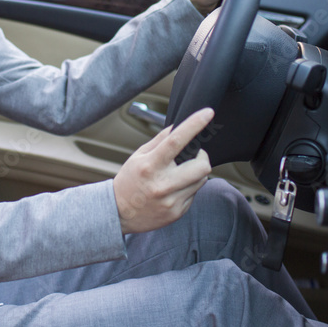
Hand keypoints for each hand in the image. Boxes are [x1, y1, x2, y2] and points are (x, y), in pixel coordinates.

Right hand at [112, 108, 213, 234]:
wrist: (119, 213)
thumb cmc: (129, 181)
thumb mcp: (138, 156)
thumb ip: (159, 141)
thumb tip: (178, 126)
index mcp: (151, 165)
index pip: (176, 141)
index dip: (194, 125)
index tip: (207, 113)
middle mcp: (163, 184)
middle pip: (201, 166)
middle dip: (202, 157)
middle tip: (193, 156)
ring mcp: (172, 200)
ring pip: (202, 179)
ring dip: (196, 172)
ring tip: (181, 174)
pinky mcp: (178, 212)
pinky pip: (195, 194)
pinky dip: (189, 187)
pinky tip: (175, 189)